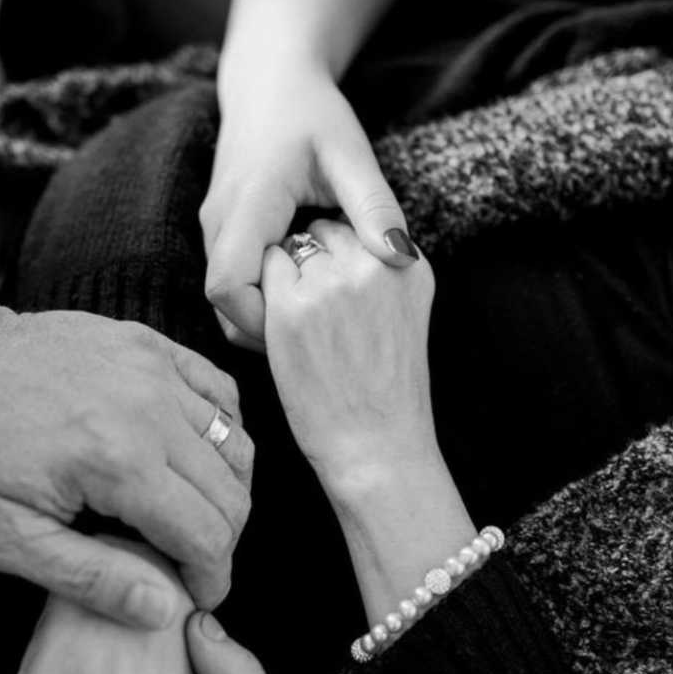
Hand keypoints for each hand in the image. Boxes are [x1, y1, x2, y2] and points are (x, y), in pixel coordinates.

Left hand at [0, 305, 253, 623]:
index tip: (200, 597)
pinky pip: (221, 393)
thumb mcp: (6, 537)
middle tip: (191, 564)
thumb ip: (90, 579)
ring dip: (226, 491)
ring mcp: (156, 370)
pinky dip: (225, 431)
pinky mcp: (152, 346)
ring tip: (193, 517)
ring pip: (236, 443)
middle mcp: (152, 410)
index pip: (207, 535)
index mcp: (119, 462)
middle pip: (231, 493)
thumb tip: (163, 610)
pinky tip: (195, 458)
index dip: (213, 578)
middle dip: (221, 542)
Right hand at [201, 62, 415, 348]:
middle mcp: (218, 222)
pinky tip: (304, 291)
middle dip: (266, 329)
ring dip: (264, 315)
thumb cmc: (313, 113)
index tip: (308, 327)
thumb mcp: (351, 154)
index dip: (259, 320)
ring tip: (317, 316)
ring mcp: (213, 229)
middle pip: (222, 304)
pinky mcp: (220, 232)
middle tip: (322, 338)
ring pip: (224, 298)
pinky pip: (232, 281)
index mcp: (248, 205)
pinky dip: (262, 297)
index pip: (227, 286)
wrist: (271, 82)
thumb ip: (374, 205)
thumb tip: (401, 258)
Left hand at [262, 218, 435, 487]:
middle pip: (325, 230)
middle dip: (313, 258)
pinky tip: (281, 331)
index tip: (341, 295)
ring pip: (291, 247)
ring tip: (300, 325)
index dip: (341, 257)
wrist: (377, 447)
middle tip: (313, 308)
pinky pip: (265, 274)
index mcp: (407, 265)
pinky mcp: (291, 306)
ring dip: (286, 277)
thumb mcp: (402, 318)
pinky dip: (264, 297)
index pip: (361, 226)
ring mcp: (332, 283)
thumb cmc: (385, 394)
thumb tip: (333, 247)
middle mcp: (374, 264)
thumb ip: (377, 276)